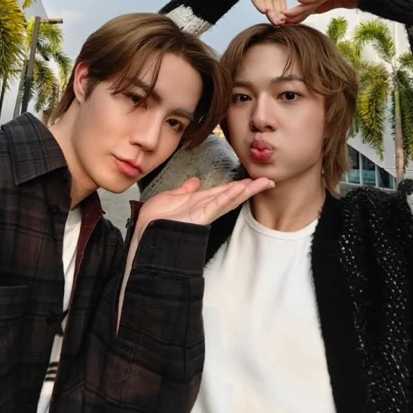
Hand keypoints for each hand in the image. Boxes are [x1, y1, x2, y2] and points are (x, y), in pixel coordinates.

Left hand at [134, 176, 272, 237]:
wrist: (144, 232)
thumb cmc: (154, 220)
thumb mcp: (170, 198)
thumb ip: (184, 190)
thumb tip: (195, 181)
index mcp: (198, 202)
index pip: (222, 191)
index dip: (237, 185)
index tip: (252, 179)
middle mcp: (205, 208)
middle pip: (231, 195)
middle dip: (249, 188)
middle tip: (268, 181)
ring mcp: (204, 213)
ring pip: (229, 199)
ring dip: (245, 190)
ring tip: (262, 182)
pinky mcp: (200, 218)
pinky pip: (217, 205)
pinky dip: (229, 196)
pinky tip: (241, 189)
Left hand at [284, 0, 383, 23]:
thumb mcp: (344, 1)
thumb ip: (329, 4)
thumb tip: (314, 10)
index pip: (311, 1)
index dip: (299, 11)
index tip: (286, 21)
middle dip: (296, 11)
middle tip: (280, 21)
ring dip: (301, 8)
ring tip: (287, 16)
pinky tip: (301, 0)